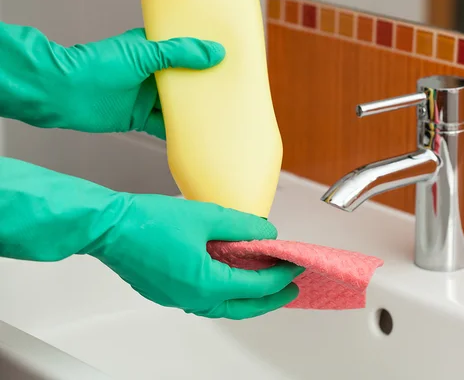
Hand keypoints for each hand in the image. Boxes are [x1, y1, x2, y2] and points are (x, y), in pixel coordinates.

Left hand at [0, 22, 224, 138]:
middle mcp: (152, 74)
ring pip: (178, 106)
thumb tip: (214, 52)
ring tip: (221, 116)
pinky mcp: (140, 118)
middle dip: (205, 88)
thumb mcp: (143, 54)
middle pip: (185, 82)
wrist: (63, 93)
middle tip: (232, 92)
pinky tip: (197, 135)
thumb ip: (179, 54)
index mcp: (152, 51)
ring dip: (195, 112)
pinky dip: (180, 132)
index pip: (186, 53)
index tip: (229, 63)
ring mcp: (146, 97)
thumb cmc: (96, 66)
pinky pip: (166, 126)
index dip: (206, 58)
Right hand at [0, 157, 302, 319]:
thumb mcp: (205, 216)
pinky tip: (230, 278)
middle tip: (290, 289)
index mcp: (206, 283)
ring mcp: (178, 299)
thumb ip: (242, 227)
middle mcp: (193, 299)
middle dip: (271, 299)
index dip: (280, 275)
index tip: (295, 265)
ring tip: (265, 287)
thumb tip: (266, 234)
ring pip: (224, 308)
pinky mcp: (167, 293)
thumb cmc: (148, 222)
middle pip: (243, 308)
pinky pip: (205, 301)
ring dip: (248, 299)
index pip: (256, 285)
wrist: (108, 227)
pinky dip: (226, 294)